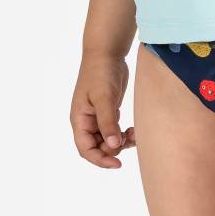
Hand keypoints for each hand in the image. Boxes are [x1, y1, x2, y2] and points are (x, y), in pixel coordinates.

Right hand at [70, 52, 136, 168]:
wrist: (107, 52)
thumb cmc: (101, 72)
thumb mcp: (104, 97)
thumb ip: (108, 122)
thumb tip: (113, 146)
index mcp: (80, 120)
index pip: (86, 149)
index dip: (100, 159)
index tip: (117, 163)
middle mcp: (87, 121)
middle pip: (98, 147)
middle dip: (113, 149)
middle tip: (129, 140)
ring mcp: (98, 117)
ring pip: (108, 140)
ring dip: (121, 142)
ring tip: (134, 134)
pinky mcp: (109, 111)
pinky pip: (115, 130)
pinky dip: (124, 133)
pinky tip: (133, 129)